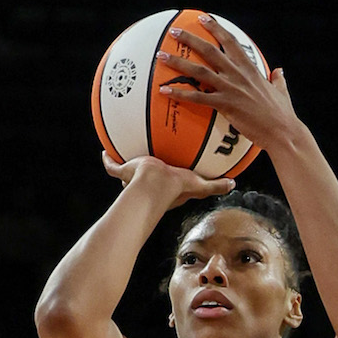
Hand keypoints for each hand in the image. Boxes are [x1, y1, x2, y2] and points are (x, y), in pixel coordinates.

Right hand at [103, 152, 234, 208]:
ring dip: (124, 165)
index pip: (167, 182)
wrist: (153, 186)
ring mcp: (134, 180)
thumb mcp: (200, 185)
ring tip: (123, 150)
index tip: (170, 170)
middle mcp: (149, 183)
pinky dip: (107, 160)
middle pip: (147, 177)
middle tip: (147, 159)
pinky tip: (104, 151)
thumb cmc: (175, 187)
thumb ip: (216, 185)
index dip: (169, 178)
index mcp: (166, 186)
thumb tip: (233, 184)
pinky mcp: (123, 173)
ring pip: (126, 172)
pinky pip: (112, 167)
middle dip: (145, 171)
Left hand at [156, 16, 300, 152]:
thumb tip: (280, 71)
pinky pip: (197, 97)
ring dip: (178, 62)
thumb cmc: (282, 114)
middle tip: (174, 31)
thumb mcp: (281, 91)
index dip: (216, 28)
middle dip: (190, 38)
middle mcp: (238, 74)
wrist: (282, 131)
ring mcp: (231, 88)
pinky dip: (180, 93)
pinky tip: (163, 91)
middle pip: (210, 50)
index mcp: (250, 68)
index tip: (203, 18)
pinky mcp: (225, 105)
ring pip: (199, 71)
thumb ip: (278, 80)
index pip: (231, 42)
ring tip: (160, 56)